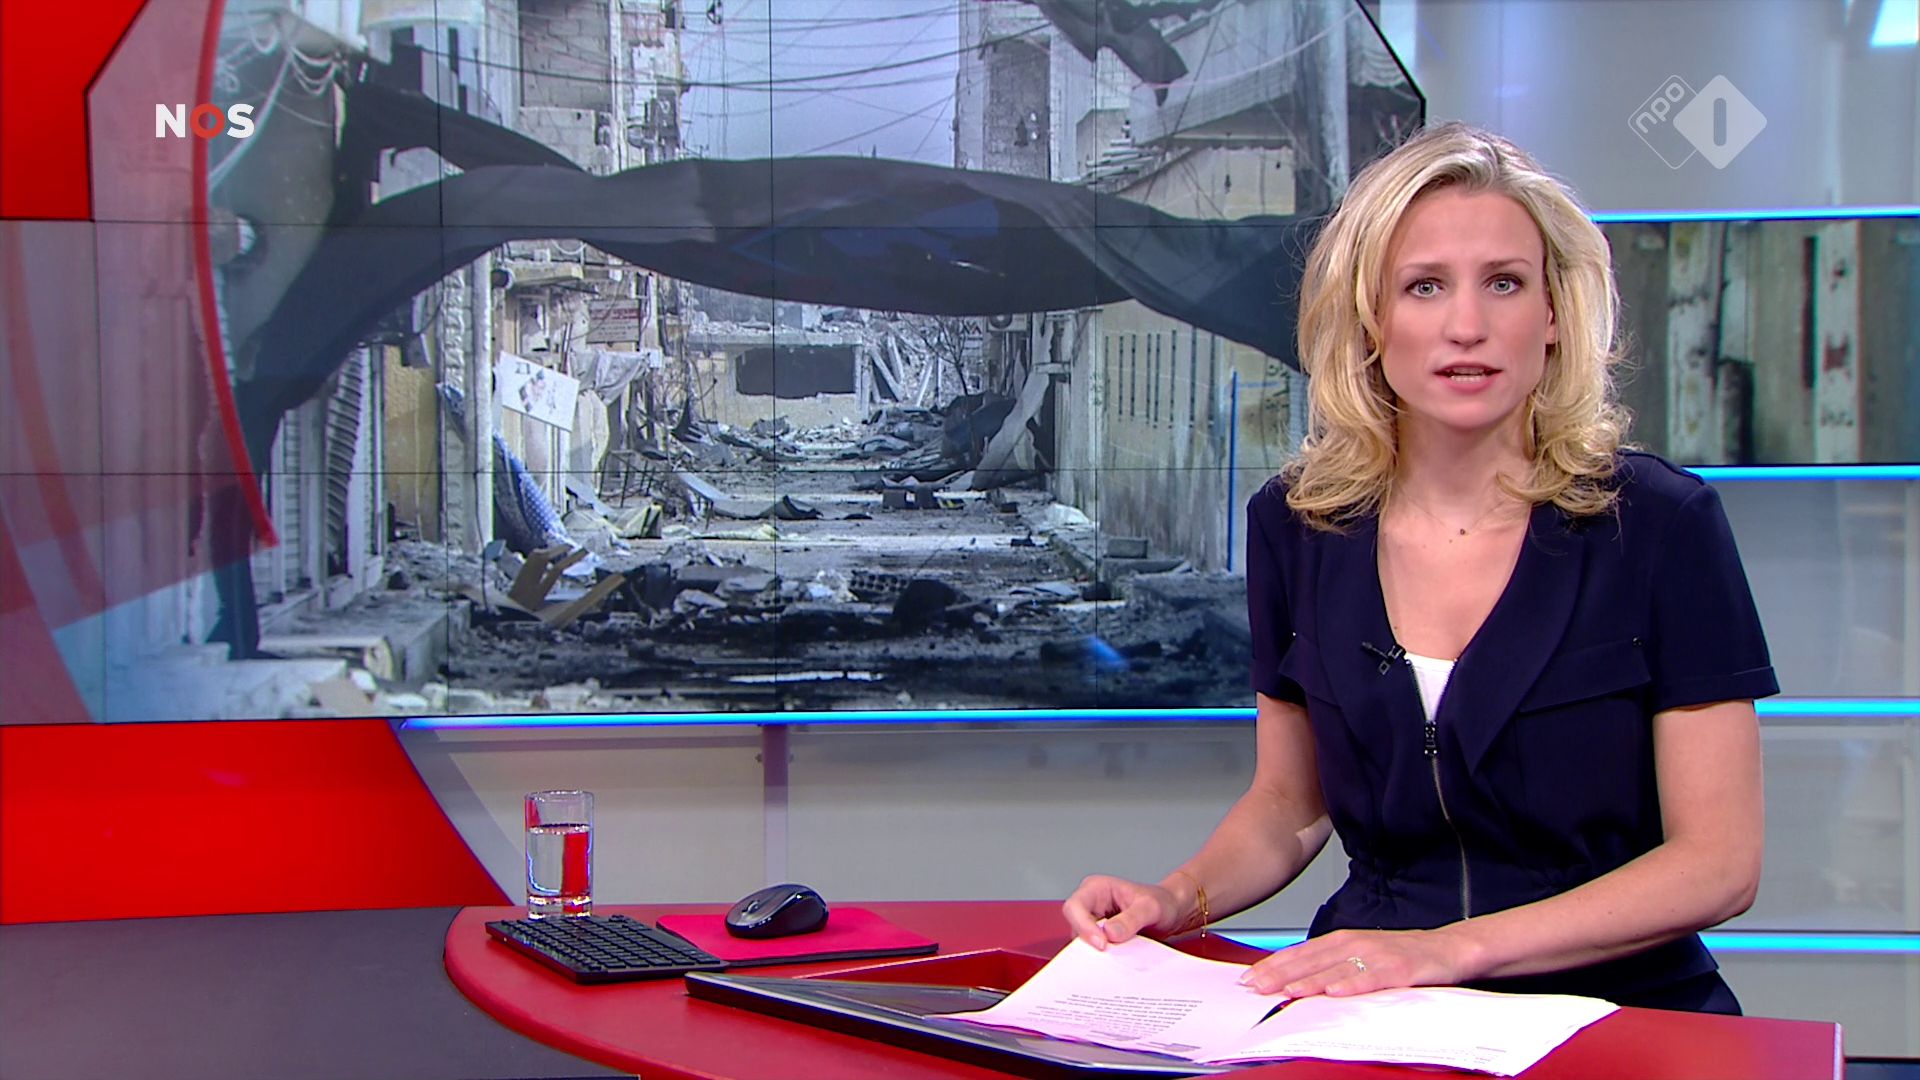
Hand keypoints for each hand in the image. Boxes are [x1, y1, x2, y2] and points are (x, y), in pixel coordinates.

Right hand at [1061, 874, 1184, 950]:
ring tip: (1118, 959)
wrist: (1171, 913)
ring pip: (1082, 943)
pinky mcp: (1100, 939)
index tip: (1102, 944)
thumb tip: (1109, 934)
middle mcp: (1090, 905)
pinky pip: (1093, 951)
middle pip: (1075, 927)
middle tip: (1110, 956)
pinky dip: (1103, 959)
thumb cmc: (1161, 903)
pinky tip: (1118, 962)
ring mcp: (1093, 923)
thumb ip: (1131, 919)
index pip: (1075, 907)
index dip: (1083, 926)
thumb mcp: (1151, 908)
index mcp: (1096, 889)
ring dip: (1097, 953)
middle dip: (1088, 943)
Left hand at [1237, 927, 1473, 997]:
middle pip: (1311, 960)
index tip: (1247, 979)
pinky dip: (1353, 984)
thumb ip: (1331, 966)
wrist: (1449, 949)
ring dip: (1309, 980)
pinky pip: (1373, 978)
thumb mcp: (1361, 956)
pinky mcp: (1400, 968)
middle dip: (1280, 974)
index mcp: (1342, 941)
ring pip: (1337, 969)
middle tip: (1254, 987)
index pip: (1300, 954)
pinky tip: (1335, 992)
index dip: (1273, 965)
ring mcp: (1377, 955)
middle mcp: (1355, 944)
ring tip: (1286, 991)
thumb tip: (1295, 981)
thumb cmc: (1402, 955)